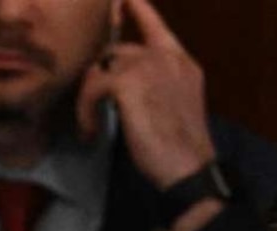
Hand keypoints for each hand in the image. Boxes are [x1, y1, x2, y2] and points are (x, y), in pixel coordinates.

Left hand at [76, 0, 216, 211]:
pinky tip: (90, 131)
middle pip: (117, 50)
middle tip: (91, 106)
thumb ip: (155, 86)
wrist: (190, 168)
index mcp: (181, 62)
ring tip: (90, 126)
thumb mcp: (173, 106)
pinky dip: (85, 111)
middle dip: (99, 77)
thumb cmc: (181, 150)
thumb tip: (121, 88)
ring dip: (89, 97)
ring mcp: (148, 65)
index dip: (137, 8)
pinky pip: (92, 86)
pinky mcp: (129, 82)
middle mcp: (166, 57)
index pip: (155, 24)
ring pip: (101, 66)